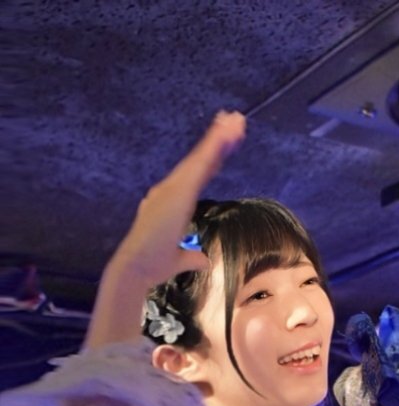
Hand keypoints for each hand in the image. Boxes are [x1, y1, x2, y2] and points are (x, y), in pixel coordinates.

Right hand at [112, 110, 245, 287]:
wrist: (136, 268)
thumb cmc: (153, 265)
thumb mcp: (179, 259)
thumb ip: (192, 257)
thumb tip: (203, 259)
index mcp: (170, 200)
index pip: (198, 174)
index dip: (213, 156)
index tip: (228, 139)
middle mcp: (170, 189)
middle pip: (200, 160)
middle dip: (218, 138)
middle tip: (236, 118)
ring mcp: (172, 189)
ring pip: (200, 159)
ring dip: (219, 138)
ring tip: (236, 120)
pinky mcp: (177, 194)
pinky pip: (199, 167)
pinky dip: (212, 150)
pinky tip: (225, 135)